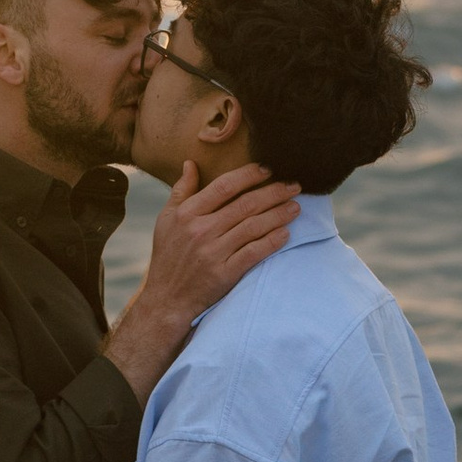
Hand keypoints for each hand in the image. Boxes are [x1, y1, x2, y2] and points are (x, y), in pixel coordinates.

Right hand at [145, 159, 299, 316]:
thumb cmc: (168, 256)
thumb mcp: (166, 219)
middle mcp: (201, 230)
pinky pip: (254, 253)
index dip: (249, 175)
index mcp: (187, 213)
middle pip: (245, 205)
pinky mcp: (224, 273)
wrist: (167, 298)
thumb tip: (190, 163)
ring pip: (253, 227)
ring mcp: (213, 253)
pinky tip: (286, 233)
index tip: (268, 169)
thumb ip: (181, 191)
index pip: (224, 186)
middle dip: (274, 192)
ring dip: (278, 215)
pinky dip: (272, 242)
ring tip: (296, 207)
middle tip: (294, 186)